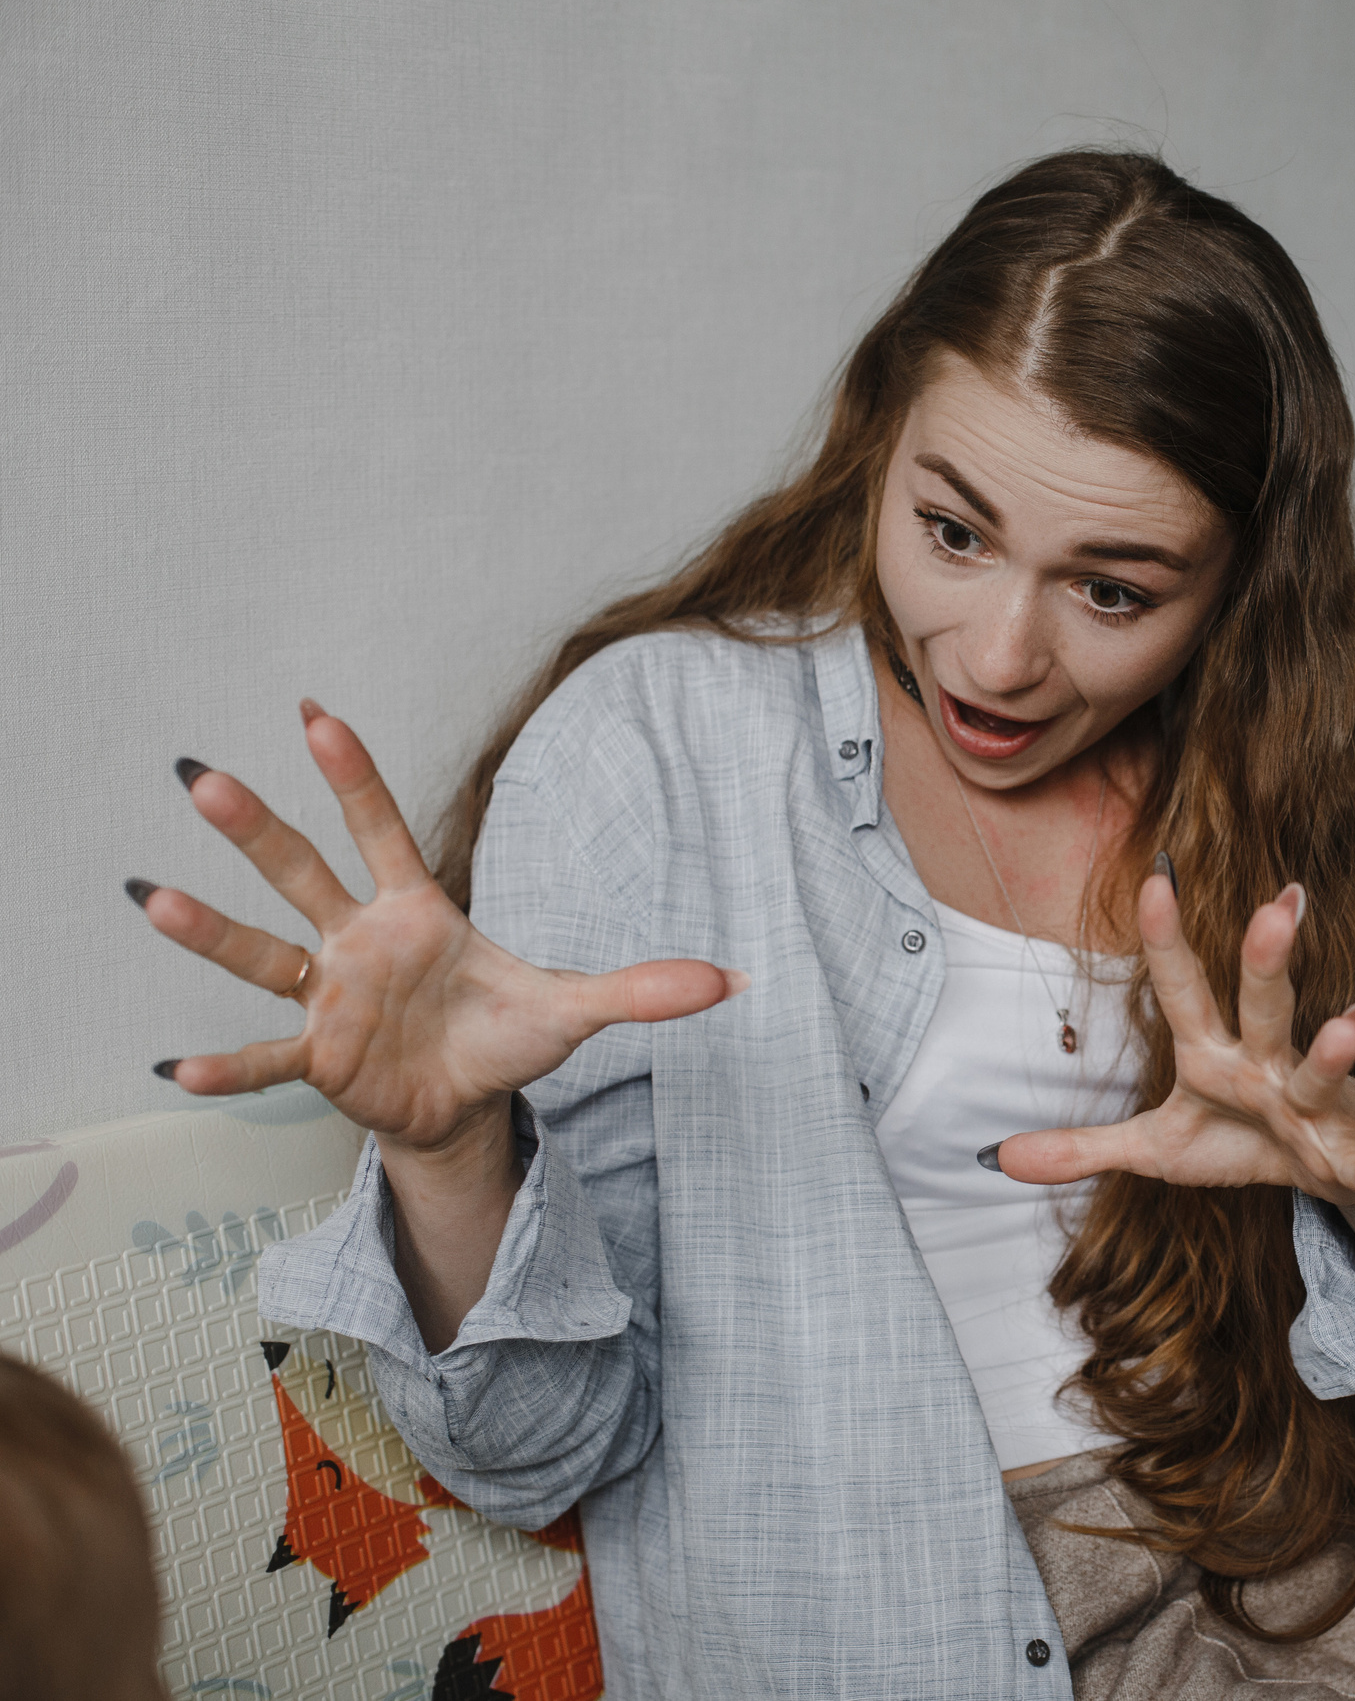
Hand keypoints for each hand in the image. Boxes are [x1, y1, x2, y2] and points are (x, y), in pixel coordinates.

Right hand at [133, 703, 744, 1153]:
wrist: (465, 1106)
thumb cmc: (505, 1038)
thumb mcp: (579, 1012)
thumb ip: (647, 990)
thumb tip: (740, 979)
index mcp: (419, 912)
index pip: (382, 830)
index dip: (352, 776)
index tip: (313, 712)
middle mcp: (359, 942)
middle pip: (303, 873)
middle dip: (257, 830)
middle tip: (200, 777)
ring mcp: (330, 997)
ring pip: (264, 954)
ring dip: (211, 931)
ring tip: (151, 897)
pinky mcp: (320, 1058)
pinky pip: (267, 1056)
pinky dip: (228, 1067)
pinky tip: (175, 1070)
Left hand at [990, 870, 1354, 1320]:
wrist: (1334, 1168)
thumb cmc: (1242, 1139)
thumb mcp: (1156, 1149)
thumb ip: (1083, 1147)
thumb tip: (995, 1156)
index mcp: (1212, 1054)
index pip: (1183, 987)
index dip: (1166, 938)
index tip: (1155, 876)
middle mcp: (1264, 1063)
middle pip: (1262, 1004)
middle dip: (1268, 960)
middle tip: (1279, 904)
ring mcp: (1310, 1103)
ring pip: (1319, 1070)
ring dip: (1333, 1051)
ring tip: (1349, 1024)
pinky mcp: (1343, 1152)